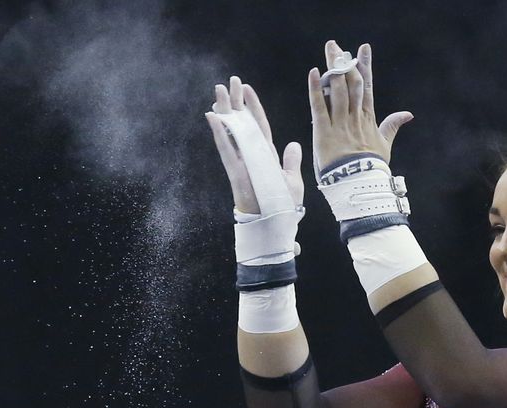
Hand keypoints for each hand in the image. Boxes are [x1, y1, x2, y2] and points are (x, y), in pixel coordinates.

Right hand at [204, 76, 303, 212]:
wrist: (275, 227)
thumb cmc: (284, 209)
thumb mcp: (292, 181)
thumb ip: (291, 162)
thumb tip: (294, 145)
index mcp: (267, 155)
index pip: (259, 125)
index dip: (253, 107)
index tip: (247, 89)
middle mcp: (252, 155)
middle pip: (242, 123)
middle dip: (236, 102)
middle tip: (230, 81)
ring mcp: (242, 162)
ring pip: (231, 131)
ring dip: (224, 111)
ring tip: (218, 91)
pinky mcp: (235, 172)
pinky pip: (226, 149)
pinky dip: (219, 133)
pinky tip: (212, 116)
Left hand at [307, 41, 412, 172]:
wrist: (360, 183)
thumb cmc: (372, 166)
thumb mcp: (384, 145)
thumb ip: (392, 126)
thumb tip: (408, 114)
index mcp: (367, 118)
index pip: (366, 85)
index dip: (364, 65)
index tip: (362, 48)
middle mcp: (354, 116)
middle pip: (350, 82)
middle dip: (344, 62)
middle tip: (336, 45)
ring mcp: (339, 123)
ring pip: (336, 90)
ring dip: (332, 68)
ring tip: (328, 50)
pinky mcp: (324, 131)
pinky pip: (319, 106)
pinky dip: (315, 88)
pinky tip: (314, 72)